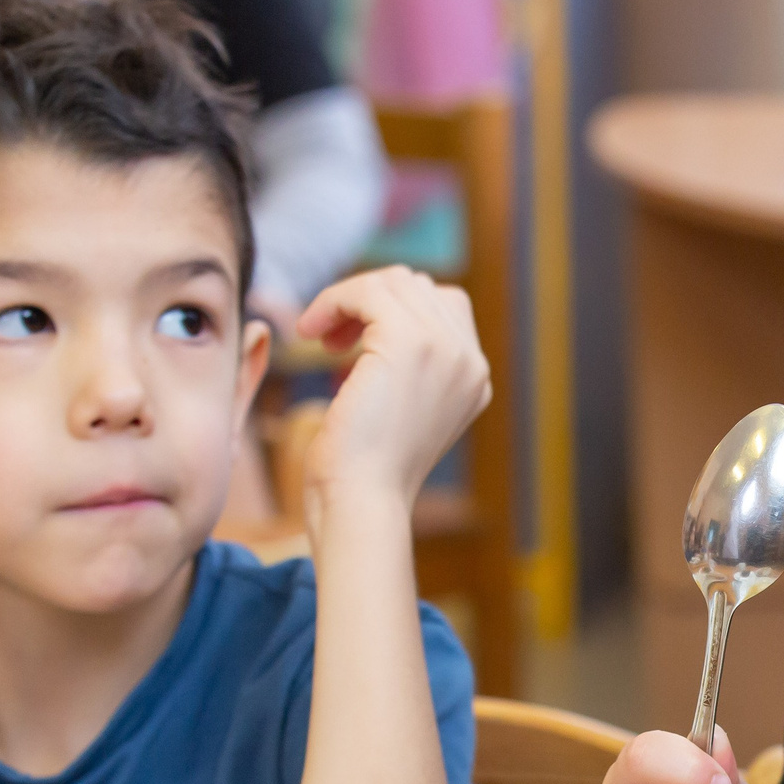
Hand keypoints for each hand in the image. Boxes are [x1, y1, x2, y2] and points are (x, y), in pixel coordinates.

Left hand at [294, 266, 490, 507]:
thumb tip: (374, 321)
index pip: (443, 307)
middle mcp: (471, 362)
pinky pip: (369, 290)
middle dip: (367, 302)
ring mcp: (448, 349)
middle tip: (328, 339)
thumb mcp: (398, 410)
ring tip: (317, 335)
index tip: (349, 342)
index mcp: (474, 379)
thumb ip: (407, 368)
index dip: (390, 312)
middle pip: (418, 287)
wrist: (361, 501)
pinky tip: (309, 332)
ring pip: (394, 282)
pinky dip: (333, 301)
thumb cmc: (364, 470)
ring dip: (347, 299)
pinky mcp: (411, 342)